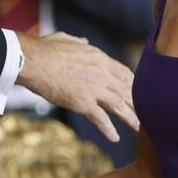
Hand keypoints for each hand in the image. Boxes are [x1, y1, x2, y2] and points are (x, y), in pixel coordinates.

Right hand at [17, 31, 137, 141]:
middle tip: (145, 113)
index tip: (137, 92)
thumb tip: (85, 41)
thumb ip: (80, 43)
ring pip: (119, 105)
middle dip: (136, 102)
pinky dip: (109, 129)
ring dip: (130, 118)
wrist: (32, 61)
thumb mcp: (68, 39)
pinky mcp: (83, 103)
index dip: (133, 84)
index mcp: (99, 58)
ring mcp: (93, 89)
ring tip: (138, 127)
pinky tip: (115, 137)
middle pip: (125, 90)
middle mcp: (101, 73)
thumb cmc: (45, 49)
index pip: (124, 73)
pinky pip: (101, 119)